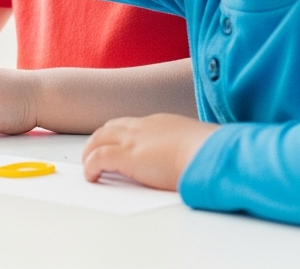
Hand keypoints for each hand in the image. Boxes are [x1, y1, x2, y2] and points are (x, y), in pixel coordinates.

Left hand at [81, 113, 218, 190]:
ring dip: (90, 152)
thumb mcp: (196, 144)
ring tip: (88, 166)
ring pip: (98, 140)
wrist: (209, 152)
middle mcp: (142, 127)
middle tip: (92, 154)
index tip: (114, 145)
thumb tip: (190, 160)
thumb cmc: (210, 153)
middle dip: (98, 141)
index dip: (118, 135)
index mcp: (160, 123)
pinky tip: (91, 177)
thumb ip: (185, 149)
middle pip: (110, 129)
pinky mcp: (126, 157)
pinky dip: (90, 167)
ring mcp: (132, 140)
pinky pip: (98, 159)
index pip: (131, 125)